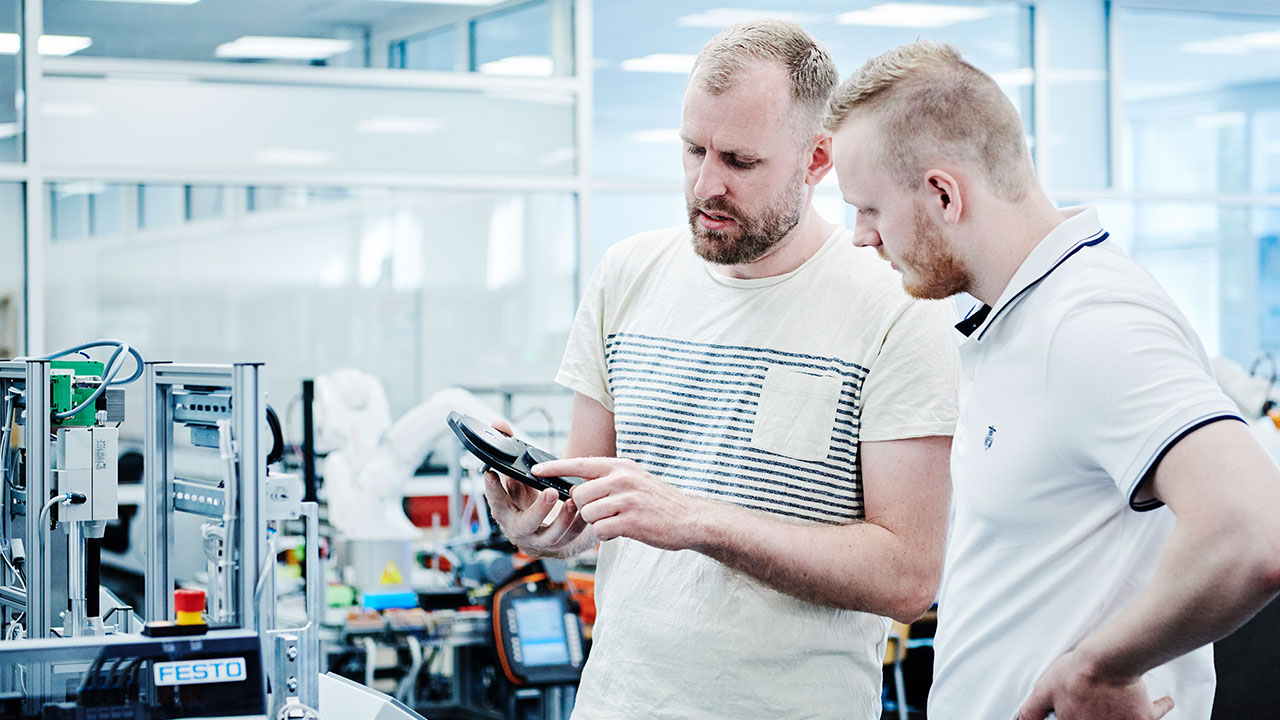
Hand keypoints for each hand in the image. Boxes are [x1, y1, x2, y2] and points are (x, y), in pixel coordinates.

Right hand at [480, 419, 587, 556]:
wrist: (542, 531)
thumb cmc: (526, 498)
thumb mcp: (516, 477)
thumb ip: (507, 450)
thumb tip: (497, 424)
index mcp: (506, 513)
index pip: (496, 502)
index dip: (492, 490)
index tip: (491, 474)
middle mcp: (521, 529)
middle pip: (526, 524)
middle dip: (539, 509)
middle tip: (551, 492)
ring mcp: (543, 540)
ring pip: (553, 535)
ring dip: (564, 519)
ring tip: (574, 501)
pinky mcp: (563, 544)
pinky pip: (574, 538)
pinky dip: (582, 524)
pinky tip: (588, 508)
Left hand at [532, 457, 697, 550]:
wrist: (689, 519)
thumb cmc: (659, 502)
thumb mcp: (635, 480)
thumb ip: (608, 480)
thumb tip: (576, 488)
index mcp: (621, 466)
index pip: (580, 463)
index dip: (555, 466)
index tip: (536, 469)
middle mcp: (623, 479)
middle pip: (579, 495)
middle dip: (585, 509)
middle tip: (604, 513)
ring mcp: (627, 500)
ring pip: (588, 514)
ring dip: (597, 523)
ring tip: (617, 521)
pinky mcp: (631, 522)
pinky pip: (600, 530)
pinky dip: (607, 535)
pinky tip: (623, 531)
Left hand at [1016, 650, 1173, 719]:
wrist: (1105, 661)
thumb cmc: (1075, 674)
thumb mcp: (1044, 690)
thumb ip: (1032, 710)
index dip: (1081, 715)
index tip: (1089, 711)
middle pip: (1103, 719)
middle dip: (1103, 713)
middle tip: (1104, 704)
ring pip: (1127, 719)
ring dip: (1127, 712)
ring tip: (1128, 704)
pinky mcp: (1144, 717)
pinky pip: (1156, 712)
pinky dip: (1160, 706)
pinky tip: (1164, 701)